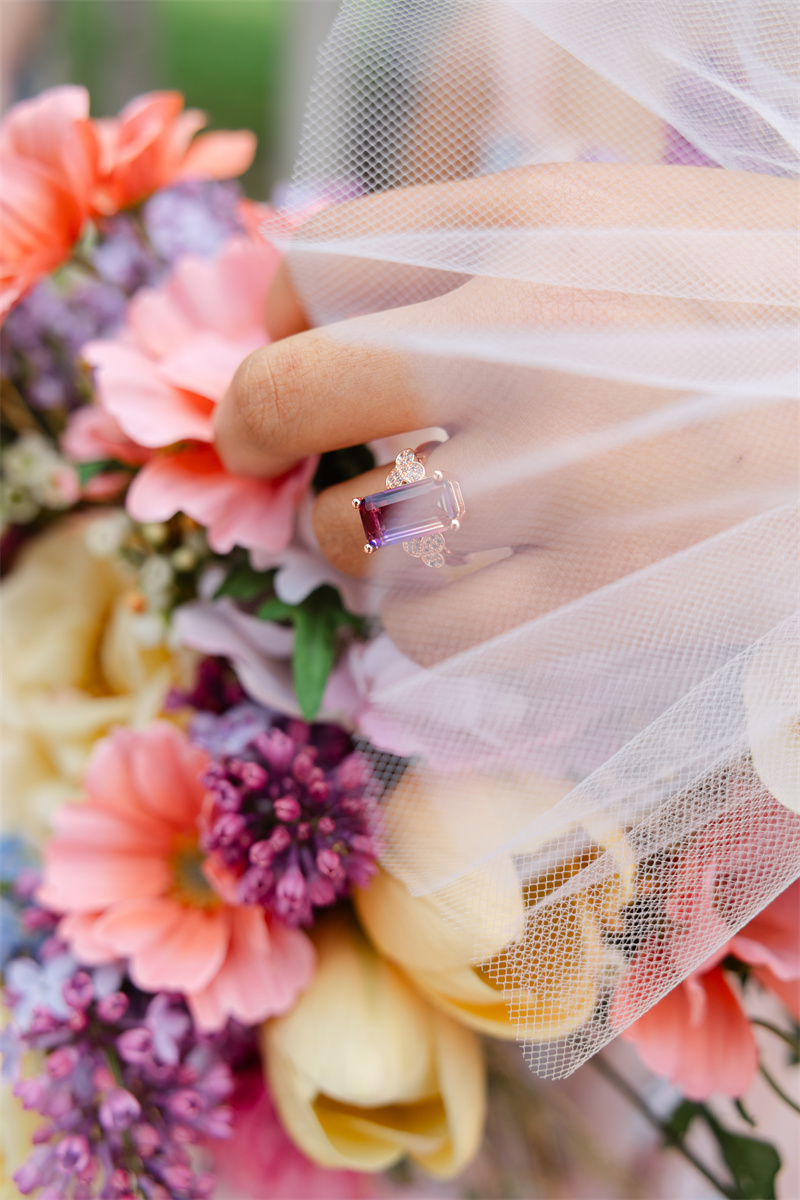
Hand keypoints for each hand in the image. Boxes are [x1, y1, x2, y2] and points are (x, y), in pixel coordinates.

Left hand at [215, 163, 797, 663]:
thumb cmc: (775, 308)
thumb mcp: (643, 223)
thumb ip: (502, 251)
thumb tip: (371, 303)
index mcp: (532, 226)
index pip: (320, 259)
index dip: (282, 312)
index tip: (296, 346)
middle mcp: (522, 343)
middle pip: (292, 388)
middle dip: (251, 426)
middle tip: (258, 454)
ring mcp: (554, 476)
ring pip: (349, 533)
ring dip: (351, 539)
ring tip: (403, 534)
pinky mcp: (593, 592)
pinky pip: (425, 631)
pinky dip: (419, 620)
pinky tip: (461, 596)